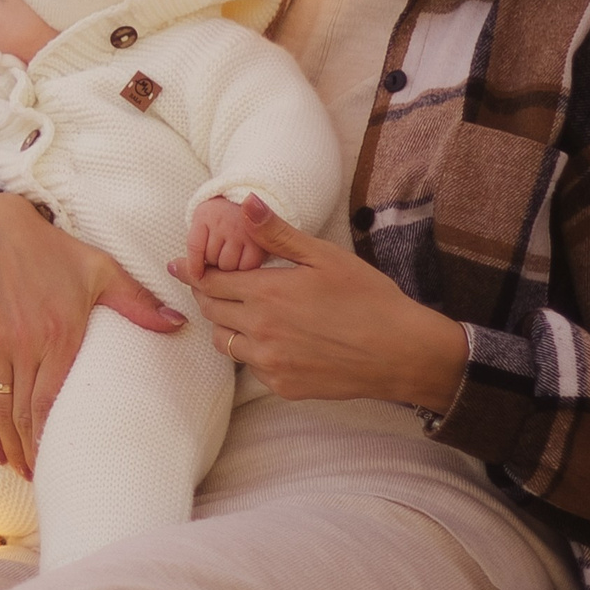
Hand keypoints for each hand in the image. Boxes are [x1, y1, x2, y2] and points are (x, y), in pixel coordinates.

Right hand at [0, 191, 184, 478]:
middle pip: (25, 414)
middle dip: (34, 452)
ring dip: (10, 446)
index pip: (53, 400)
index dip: (54, 438)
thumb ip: (137, 302)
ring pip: (0, 409)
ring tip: (24, 471)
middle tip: (47, 478)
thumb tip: (179, 324)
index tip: (66, 464)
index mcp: (60, 331)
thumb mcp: (100, 269)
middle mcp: (24, 343)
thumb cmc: (52, 251)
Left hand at [169, 195, 466, 410]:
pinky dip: (252, 352)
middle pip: (211, 312)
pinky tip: (273, 339)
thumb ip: (277, 233)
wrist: (403, 353)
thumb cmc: (368, 298)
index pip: (208, 282)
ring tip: (246, 311)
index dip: (195, 272)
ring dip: (227, 325)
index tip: (186, 265)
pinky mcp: (284, 386)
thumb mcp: (324, 257)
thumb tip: (244, 202)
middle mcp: (261, 331)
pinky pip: (251, 368)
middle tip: (216, 284)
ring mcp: (270, 363)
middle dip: (208, 295)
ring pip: (224, 343)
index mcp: (267, 294)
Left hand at [185, 195, 267, 276]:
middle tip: (219, 257)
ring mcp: (244, 232)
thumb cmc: (220, 221)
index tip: (195, 276)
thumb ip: (194, 245)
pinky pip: (247, 268)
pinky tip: (244, 263)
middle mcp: (225, 222)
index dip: (193, 266)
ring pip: (228, 266)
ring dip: (228, 269)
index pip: (195, 246)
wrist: (248, 203)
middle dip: (213, 264)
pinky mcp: (259, 244)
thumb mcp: (203, 224)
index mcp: (205, 215)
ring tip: (232, 259)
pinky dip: (245, 270)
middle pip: (212, 259)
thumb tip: (173, 269)